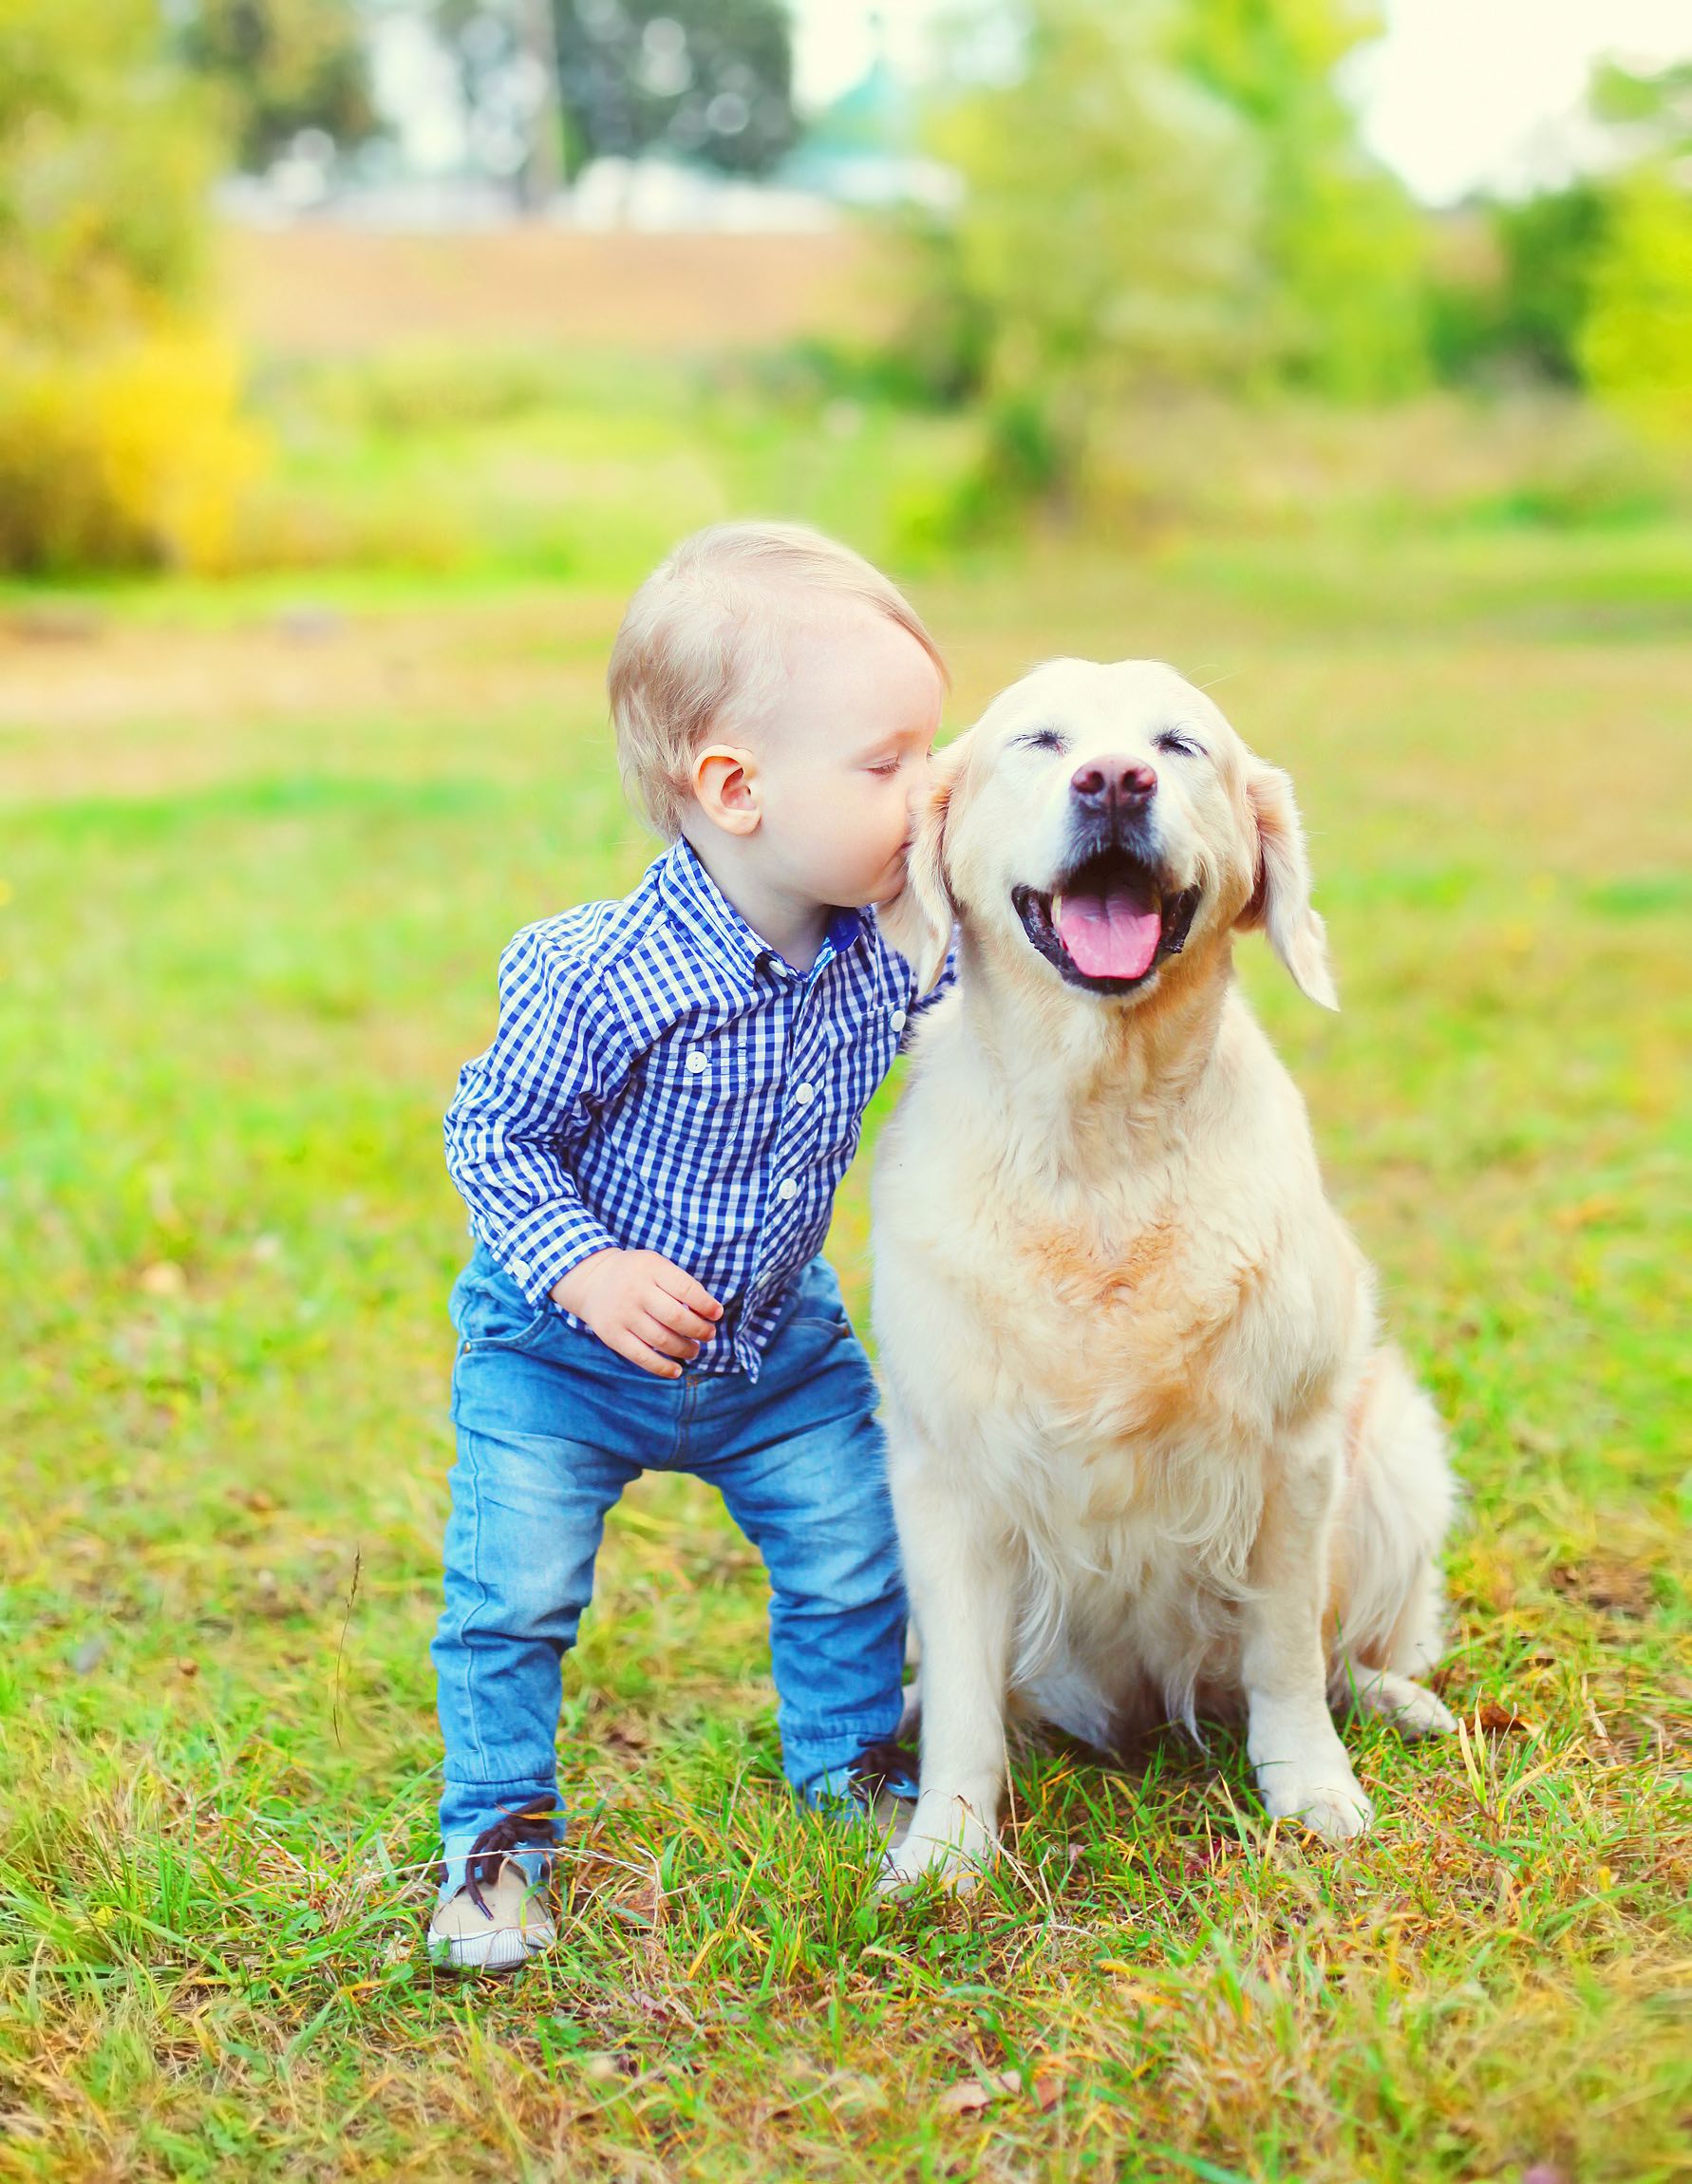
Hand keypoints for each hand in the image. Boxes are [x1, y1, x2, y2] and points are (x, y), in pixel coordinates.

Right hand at [552, 1249, 721, 1378]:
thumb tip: (709, 1313)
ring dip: (685, 1349)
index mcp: (651, 1269)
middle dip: (699, 1330)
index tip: (716, 1314)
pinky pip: (641, 1357)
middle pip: (675, 1317)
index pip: (686, 1289)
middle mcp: (636, 1291)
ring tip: (694, 1350)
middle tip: (709, 1335)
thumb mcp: (655, 1265)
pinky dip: (662, 1367)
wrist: (591, 1280)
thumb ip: (679, 1284)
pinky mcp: (612, 1335)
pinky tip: (677, 1370)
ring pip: (661, 1340)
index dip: (706, 1305)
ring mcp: (623, 1314)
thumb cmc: (635, 1274)